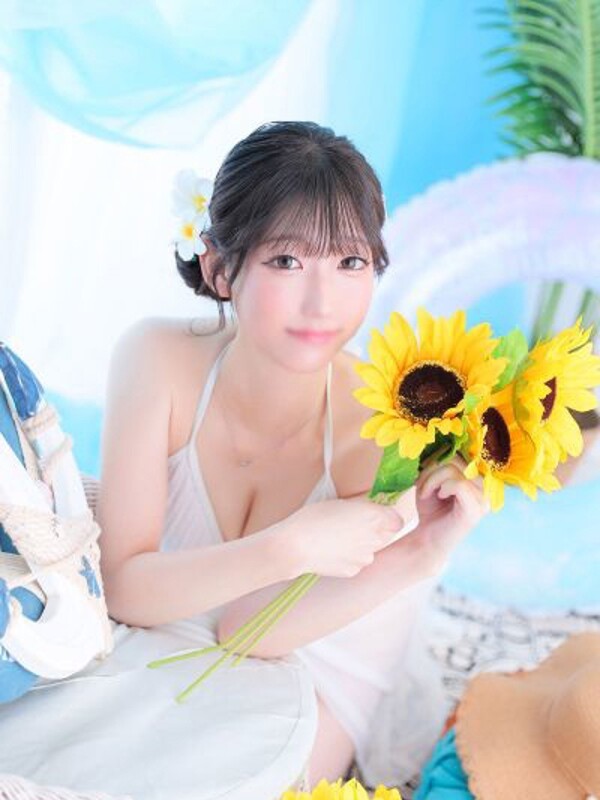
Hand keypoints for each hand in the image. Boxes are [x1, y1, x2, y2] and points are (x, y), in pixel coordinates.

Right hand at [277, 496, 405, 578]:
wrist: (296, 546)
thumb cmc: (314, 518)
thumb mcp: (340, 502)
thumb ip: (361, 507)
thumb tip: (370, 508)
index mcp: (375, 517)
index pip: (397, 519)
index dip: (387, 516)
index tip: (376, 512)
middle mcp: (375, 539)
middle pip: (385, 534)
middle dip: (374, 529)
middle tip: (352, 524)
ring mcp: (365, 557)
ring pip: (370, 549)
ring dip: (361, 544)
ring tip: (337, 537)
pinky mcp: (353, 571)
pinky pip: (356, 561)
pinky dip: (348, 556)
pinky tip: (331, 550)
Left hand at [406, 455, 489, 575]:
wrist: (426, 539)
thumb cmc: (430, 508)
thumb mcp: (433, 479)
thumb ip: (441, 461)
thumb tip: (440, 443)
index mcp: (478, 477)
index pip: (461, 451)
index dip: (438, 457)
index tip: (424, 471)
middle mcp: (486, 487)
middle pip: (456, 459)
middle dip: (431, 469)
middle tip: (421, 485)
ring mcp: (483, 499)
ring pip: (454, 470)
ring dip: (431, 479)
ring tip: (425, 493)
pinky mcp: (475, 510)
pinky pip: (459, 484)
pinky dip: (441, 487)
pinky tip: (438, 496)